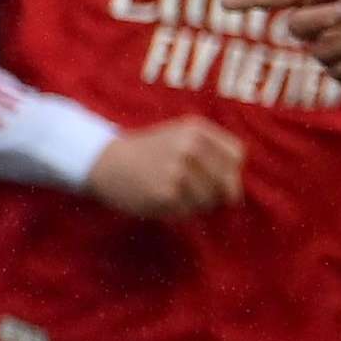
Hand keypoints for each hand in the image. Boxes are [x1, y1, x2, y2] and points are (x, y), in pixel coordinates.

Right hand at [85, 117, 245, 219]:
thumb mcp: (180, 136)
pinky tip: (162, 199)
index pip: (236, 155)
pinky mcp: (165, 194)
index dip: (231, 170)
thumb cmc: (149, 151)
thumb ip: (213, 154)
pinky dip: (180, 210)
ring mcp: (177, 171)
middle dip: (217, 192)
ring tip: (176, 193)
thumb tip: (235, 194)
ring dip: (198, 203)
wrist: (104, 161)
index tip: (218, 176)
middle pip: (227, 181)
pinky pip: (189, 211)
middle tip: (194, 191)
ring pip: (210, 200)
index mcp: (195, 129)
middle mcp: (189, 147)